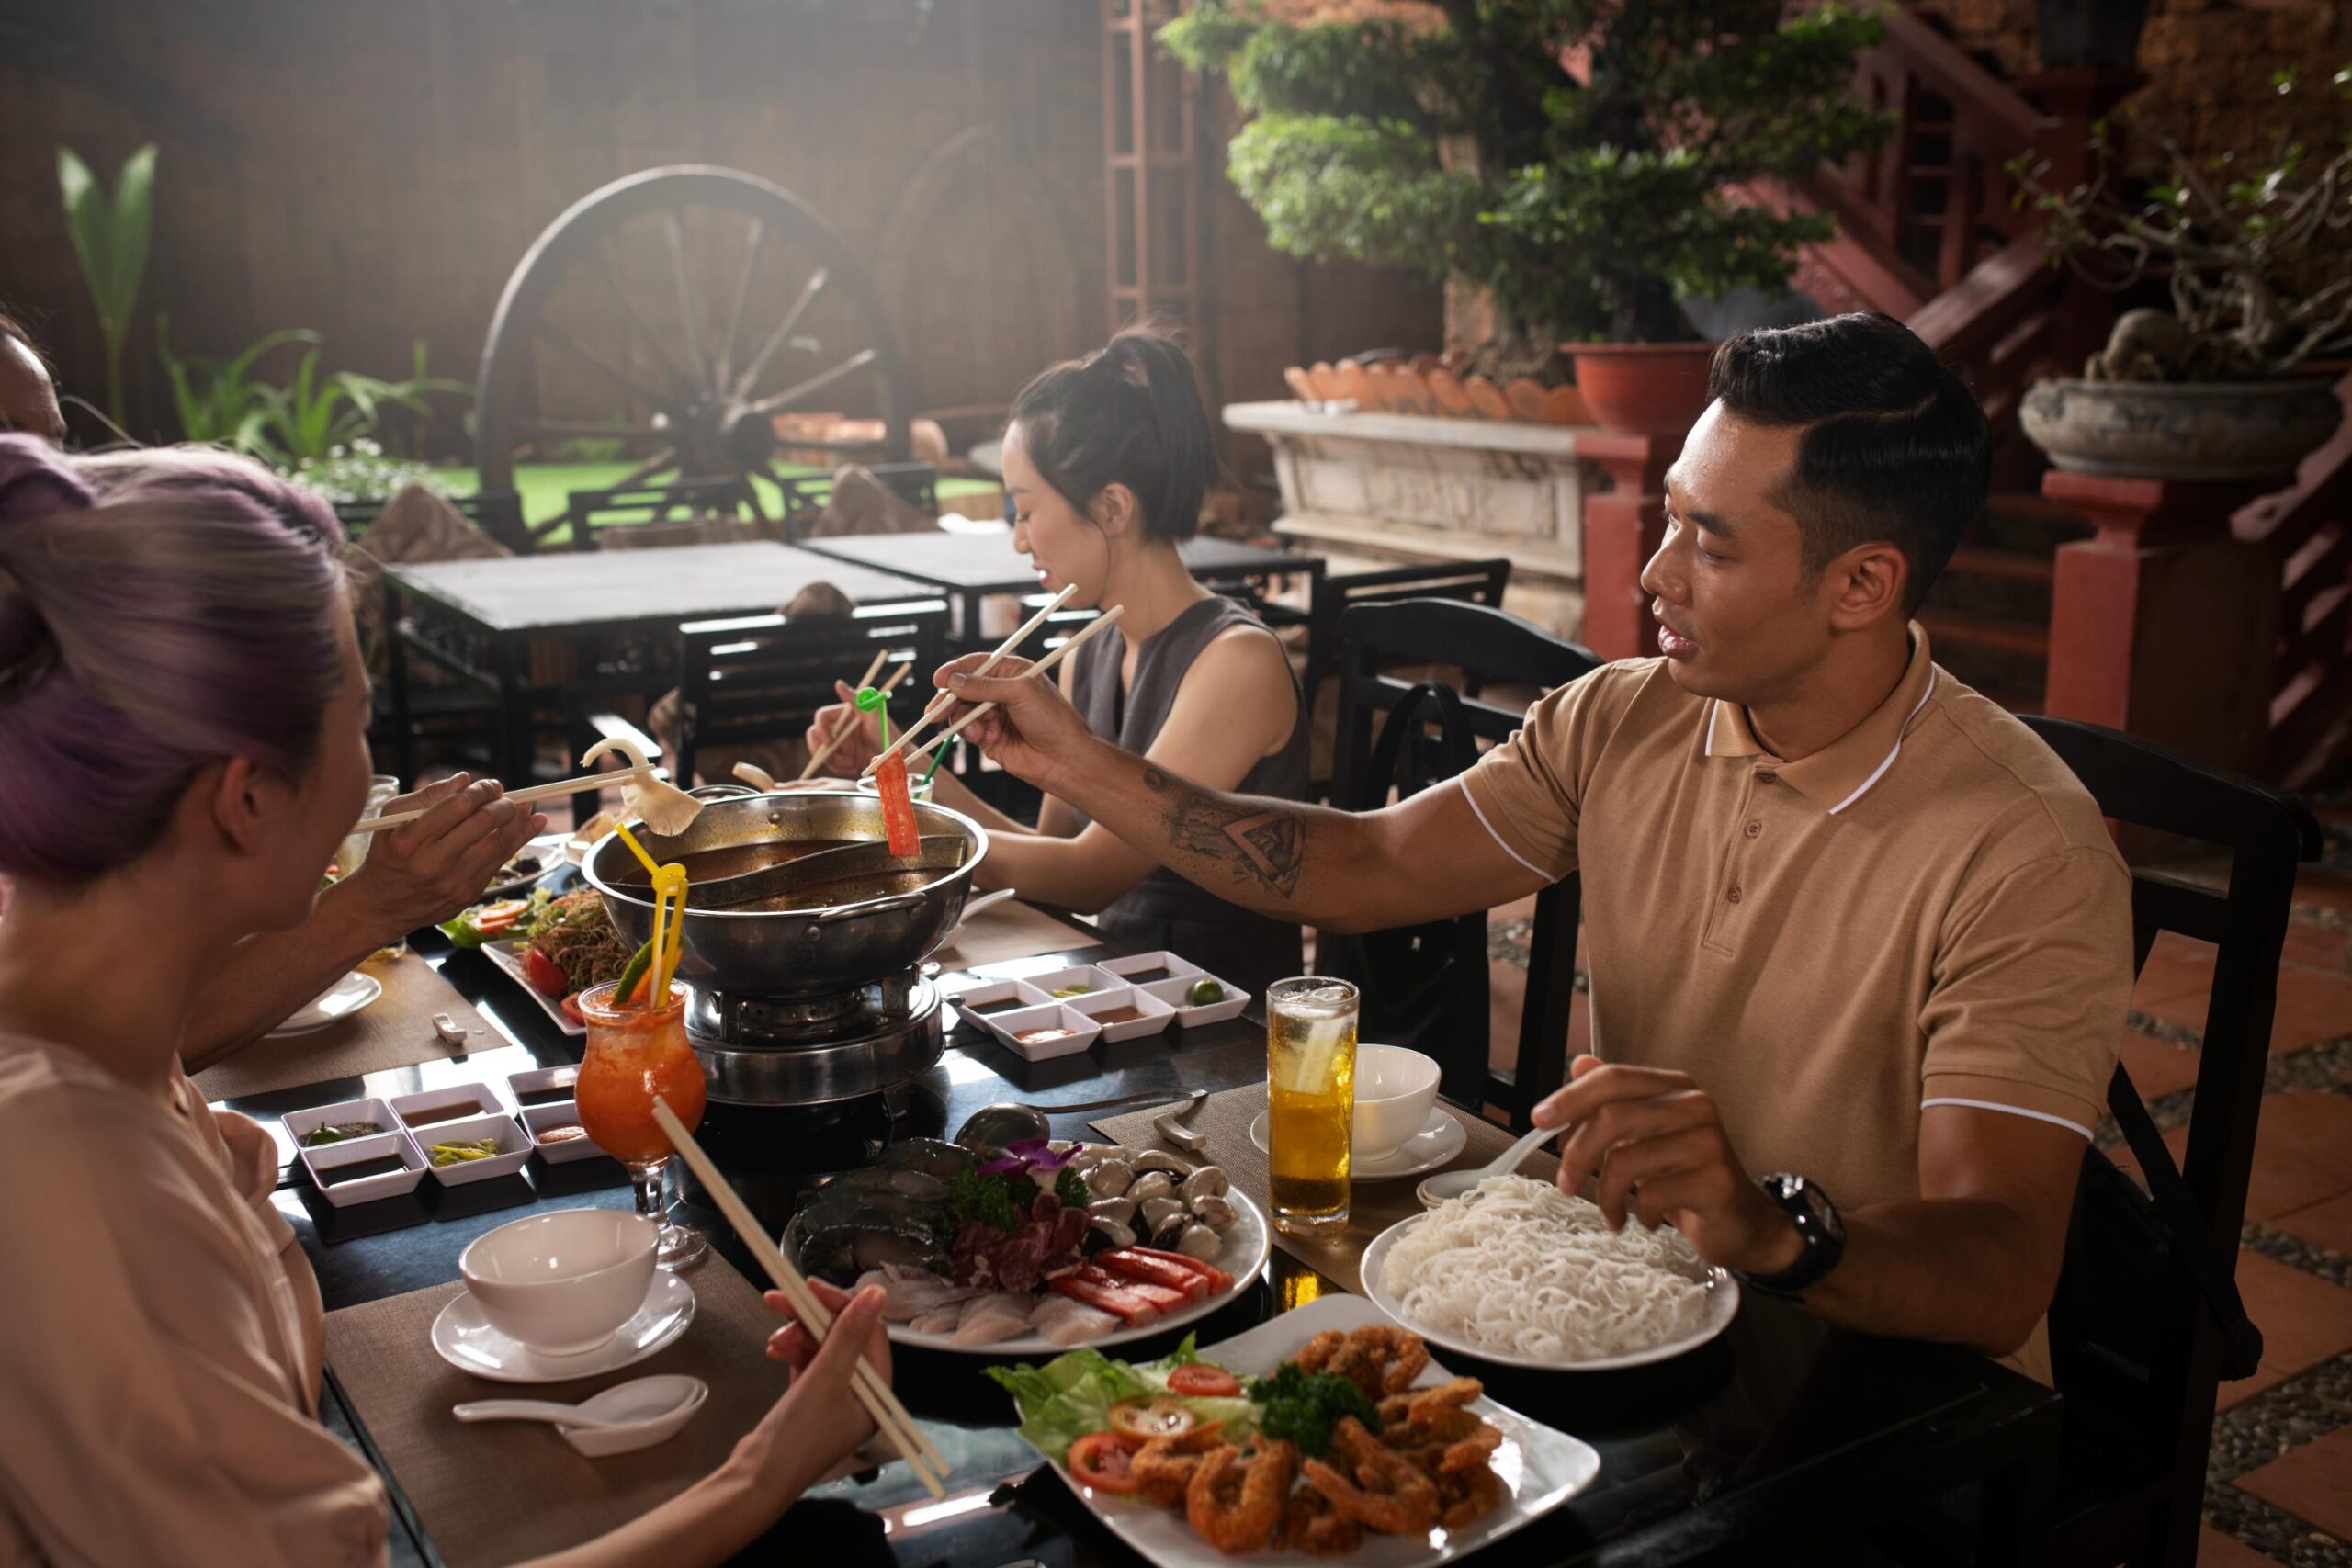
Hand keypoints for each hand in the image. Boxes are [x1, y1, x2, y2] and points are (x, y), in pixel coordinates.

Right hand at [339, 774, 544, 937]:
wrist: (381, 906)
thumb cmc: (388, 854)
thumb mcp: (392, 819)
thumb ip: (429, 796)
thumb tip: (465, 780)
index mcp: (410, 840)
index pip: (458, 806)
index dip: (481, 791)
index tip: (490, 785)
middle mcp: (432, 863)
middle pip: (483, 823)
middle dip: (502, 804)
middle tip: (506, 796)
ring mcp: (453, 881)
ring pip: (498, 844)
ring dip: (518, 822)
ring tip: (526, 808)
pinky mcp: (467, 894)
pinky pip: (499, 862)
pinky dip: (518, 841)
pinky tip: (530, 825)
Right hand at [736, 1282, 892, 1488]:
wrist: (755, 1480)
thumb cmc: (798, 1433)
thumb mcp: (825, 1378)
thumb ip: (849, 1334)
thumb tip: (876, 1292)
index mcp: (876, 1393)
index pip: (869, 1333)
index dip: (842, 1306)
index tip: (810, 1288)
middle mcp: (860, 1395)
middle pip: (842, 1338)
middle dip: (810, 1318)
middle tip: (777, 1300)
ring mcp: (834, 1399)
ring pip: (820, 1349)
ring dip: (795, 1335)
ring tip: (772, 1339)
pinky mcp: (809, 1402)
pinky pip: (806, 1364)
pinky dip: (790, 1352)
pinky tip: (772, 1349)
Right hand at [802, 681, 887, 777]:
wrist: (895, 760)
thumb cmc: (887, 734)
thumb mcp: (874, 715)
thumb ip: (856, 699)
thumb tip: (838, 683)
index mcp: (844, 715)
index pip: (822, 716)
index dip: (821, 728)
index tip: (830, 741)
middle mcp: (839, 728)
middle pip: (815, 734)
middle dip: (820, 747)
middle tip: (833, 757)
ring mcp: (839, 744)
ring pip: (820, 751)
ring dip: (833, 759)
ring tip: (852, 761)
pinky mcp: (841, 759)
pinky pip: (829, 764)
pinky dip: (839, 767)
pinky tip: (854, 766)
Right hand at [924, 652, 1096, 793]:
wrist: (1064, 758)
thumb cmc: (1052, 720)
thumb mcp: (1020, 692)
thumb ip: (984, 686)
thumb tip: (953, 681)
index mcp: (1012, 672)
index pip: (976, 664)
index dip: (955, 670)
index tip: (938, 679)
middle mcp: (1001, 691)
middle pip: (963, 689)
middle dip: (949, 700)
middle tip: (934, 711)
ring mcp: (995, 715)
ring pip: (962, 712)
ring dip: (961, 720)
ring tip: (971, 730)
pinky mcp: (990, 738)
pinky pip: (968, 731)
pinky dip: (969, 733)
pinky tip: (980, 737)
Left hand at [1534, 1054, 1802, 1276]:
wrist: (1741, 1222)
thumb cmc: (1683, 1178)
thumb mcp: (1643, 1138)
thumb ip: (1613, 1102)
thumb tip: (1579, 1063)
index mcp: (1674, 1088)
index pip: (1612, 1079)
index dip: (1570, 1097)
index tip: (1538, 1120)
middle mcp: (1695, 1105)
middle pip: (1613, 1116)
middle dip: (1578, 1154)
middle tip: (1566, 1185)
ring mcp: (1709, 1142)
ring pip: (1626, 1159)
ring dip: (1606, 1195)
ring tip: (1611, 1213)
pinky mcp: (1716, 1180)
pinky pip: (1651, 1195)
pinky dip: (1637, 1214)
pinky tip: (1646, 1221)